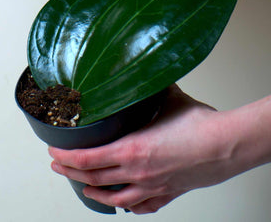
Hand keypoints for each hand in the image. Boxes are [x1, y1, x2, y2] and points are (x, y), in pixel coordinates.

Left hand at [49, 86, 241, 213]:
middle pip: (94, 180)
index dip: (66, 158)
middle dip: (71, 174)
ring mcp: (152, 187)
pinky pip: (143, 207)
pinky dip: (128, 207)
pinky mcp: (168, 193)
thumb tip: (140, 72)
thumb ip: (147, 87)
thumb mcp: (165, 98)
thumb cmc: (198, 124)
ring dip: (93, 194)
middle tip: (57, 167)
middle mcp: (137, 173)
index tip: (53, 152)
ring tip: (82, 189)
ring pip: (114, 199)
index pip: (87, 159)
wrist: (225, 146)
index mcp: (131, 149)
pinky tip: (124, 204)